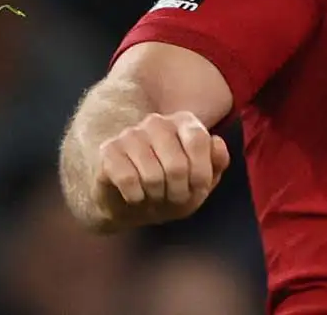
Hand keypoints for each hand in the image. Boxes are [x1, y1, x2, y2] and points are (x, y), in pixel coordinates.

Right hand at [92, 112, 229, 229]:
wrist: (131, 205)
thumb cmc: (173, 189)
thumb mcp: (202, 181)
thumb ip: (218, 161)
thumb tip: (216, 142)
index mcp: (185, 122)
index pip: (200, 141)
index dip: (201, 174)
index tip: (198, 190)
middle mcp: (157, 122)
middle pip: (177, 165)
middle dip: (179, 192)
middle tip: (175, 199)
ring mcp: (130, 134)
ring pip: (152, 175)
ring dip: (157, 196)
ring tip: (156, 197)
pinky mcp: (108, 151)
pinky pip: (128, 180)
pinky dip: (136, 197)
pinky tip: (136, 196)